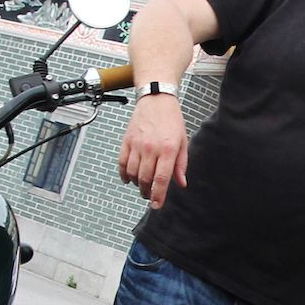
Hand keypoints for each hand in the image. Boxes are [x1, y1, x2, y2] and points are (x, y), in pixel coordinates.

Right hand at [117, 94, 188, 208]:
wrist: (156, 99)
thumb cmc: (171, 120)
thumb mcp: (183, 142)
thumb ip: (180, 165)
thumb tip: (180, 183)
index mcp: (167, 149)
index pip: (161, 179)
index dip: (158, 195)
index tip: (156, 205)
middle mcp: (151, 148)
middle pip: (145, 179)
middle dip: (147, 192)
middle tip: (150, 197)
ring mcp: (137, 144)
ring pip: (132, 173)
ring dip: (136, 184)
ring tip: (142, 186)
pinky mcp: (127, 141)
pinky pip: (122, 162)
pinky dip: (124, 174)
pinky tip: (128, 179)